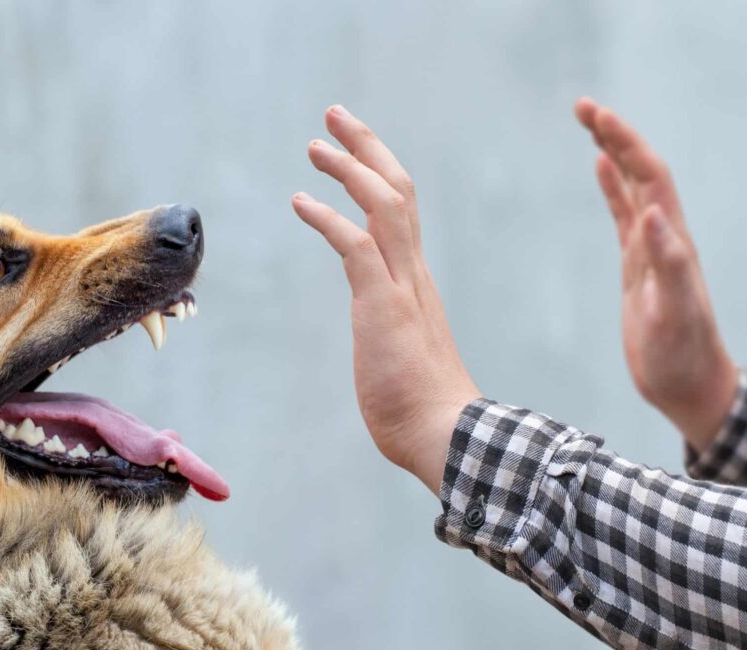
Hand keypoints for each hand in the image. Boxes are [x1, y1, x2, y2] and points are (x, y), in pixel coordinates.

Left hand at [292, 105, 479, 492]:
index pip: (401, 211)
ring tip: (315, 144)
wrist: (446, 436)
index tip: (353, 150)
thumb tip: (383, 340)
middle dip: (366, 147)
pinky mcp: (383, 306)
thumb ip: (391, 333)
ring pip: (384, 205)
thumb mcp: (400, 355)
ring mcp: (401, 287)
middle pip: (397, 190)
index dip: (377, 173)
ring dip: (349, 168)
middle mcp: (413, 273)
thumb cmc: (422, 408)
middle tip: (335, 117)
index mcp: (415, 281)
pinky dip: (328, 218)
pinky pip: (356, 246)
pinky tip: (300, 201)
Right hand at [575, 97, 736, 450]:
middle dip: (615, 135)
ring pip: (632, 187)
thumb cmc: (682, 355)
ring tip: (590, 124)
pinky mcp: (637, 266)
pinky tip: (599, 170)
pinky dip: (611, 188)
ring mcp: (650, 249)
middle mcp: (664, 236)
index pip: (650, 177)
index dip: (625, 143)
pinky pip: (623, 215)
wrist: (688, 384)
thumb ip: (668, 262)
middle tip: (582, 107)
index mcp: (672, 241)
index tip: (596, 117)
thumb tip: (651, 211)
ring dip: (613, 153)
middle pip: (641, 171)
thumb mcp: (674, 312)